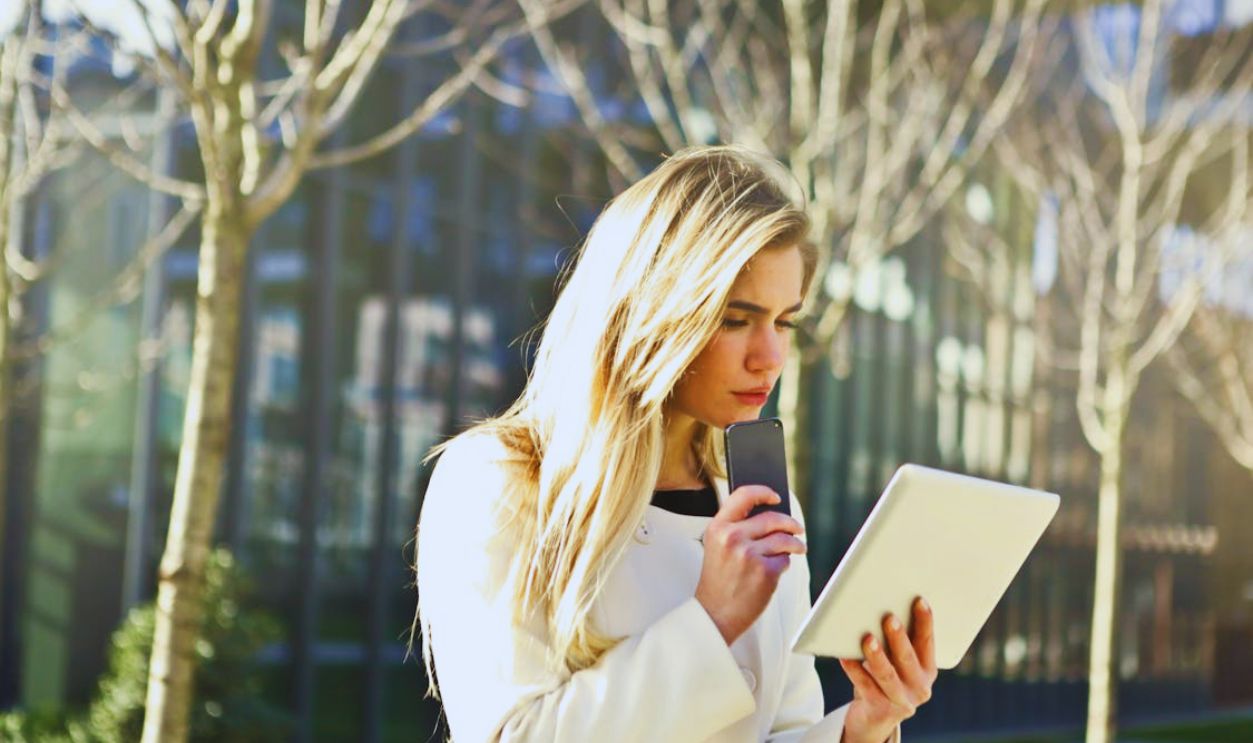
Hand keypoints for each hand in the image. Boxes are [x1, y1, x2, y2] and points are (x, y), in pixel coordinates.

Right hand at [695, 485, 805, 644]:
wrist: (715, 614)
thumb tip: (771, 515)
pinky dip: (784, 563)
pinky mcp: (765, 571)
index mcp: (718, 528)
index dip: (762, 492)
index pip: (743, 496)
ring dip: (795, 544)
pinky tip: (776, 570)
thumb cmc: (719, 580)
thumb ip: (736, 528)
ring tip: (798, 548)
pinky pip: (784, 560)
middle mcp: (732, 537)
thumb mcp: (717, 547)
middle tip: (798, 528)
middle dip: (790, 523)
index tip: (775, 496)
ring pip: (783, 539)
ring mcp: (749, 554)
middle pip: (772, 518)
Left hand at [838, 597, 937, 742]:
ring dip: (877, 656)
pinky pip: (865, 687)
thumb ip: (895, 642)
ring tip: (867, 638)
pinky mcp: (880, 710)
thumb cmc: (883, 678)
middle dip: (898, 638)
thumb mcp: (897, 662)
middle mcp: (920, 687)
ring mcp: (901, 701)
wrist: (874, 718)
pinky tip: (844, 656)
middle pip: (907, 659)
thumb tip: (878, 607)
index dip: (925, 622)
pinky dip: (854, 670)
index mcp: (928, 670)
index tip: (919, 601)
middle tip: (889, 618)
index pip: (927, 643)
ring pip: (887, 675)